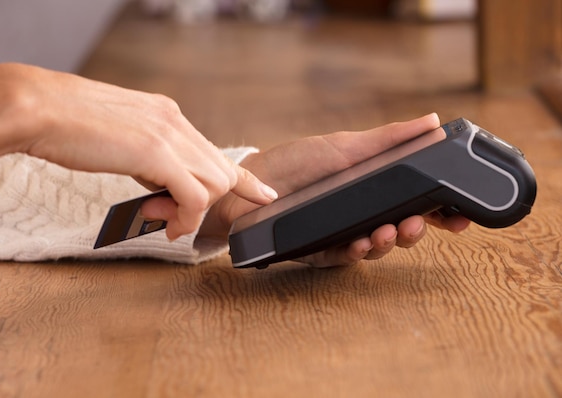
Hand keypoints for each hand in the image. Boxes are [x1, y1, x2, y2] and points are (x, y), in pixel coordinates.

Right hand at [0, 64, 276, 239]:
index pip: (215, 151)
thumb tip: (162, 195)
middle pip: (221, 171)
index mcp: (166, 115)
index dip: (245, 178)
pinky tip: (164, 224)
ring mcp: (168, 133)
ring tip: (154, 216)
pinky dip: (187, 218)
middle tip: (162, 216)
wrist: (36, 108)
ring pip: (216, 184)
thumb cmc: (66, 126)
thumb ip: (147, 162)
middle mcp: (175, 120)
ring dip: (191, 212)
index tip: (263, 195)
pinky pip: (196, 195)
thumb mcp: (119, 140)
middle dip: (202, 204)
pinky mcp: (157, 151)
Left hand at [199, 113, 469, 266]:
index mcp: (373, 190)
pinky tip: (362, 242)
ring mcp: (342, 234)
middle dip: (417, 230)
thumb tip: (433, 122)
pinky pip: (345, 258)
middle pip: (401, 230)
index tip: (462, 217)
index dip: (441, 213)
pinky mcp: (320, 250)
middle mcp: (362, 214)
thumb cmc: (297, 162)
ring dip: (389, 242)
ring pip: (377, 248)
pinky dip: (356, 252)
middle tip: (419, 223)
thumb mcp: (345, 147)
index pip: (415, 203)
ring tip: (387, 231)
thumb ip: (389, 140)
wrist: (250, 184)